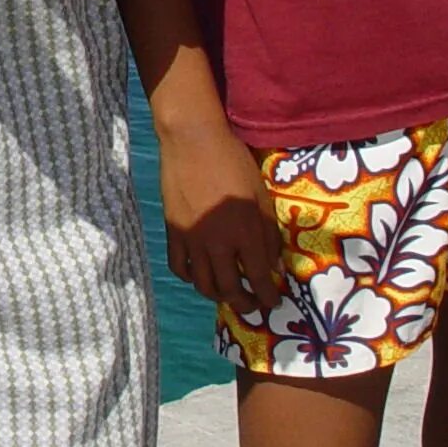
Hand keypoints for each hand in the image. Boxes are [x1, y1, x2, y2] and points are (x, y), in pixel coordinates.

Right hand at [156, 116, 286, 315]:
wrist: (192, 141)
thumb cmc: (234, 162)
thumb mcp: (261, 196)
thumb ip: (269, 234)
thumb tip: (273, 266)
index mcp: (244, 232)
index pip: (259, 278)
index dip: (268, 295)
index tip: (274, 302)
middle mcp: (217, 243)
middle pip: (230, 289)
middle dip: (245, 303)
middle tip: (254, 305)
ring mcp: (191, 239)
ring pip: (203, 284)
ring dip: (218, 296)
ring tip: (229, 295)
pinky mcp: (173, 232)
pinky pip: (179, 267)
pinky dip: (191, 278)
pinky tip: (201, 275)